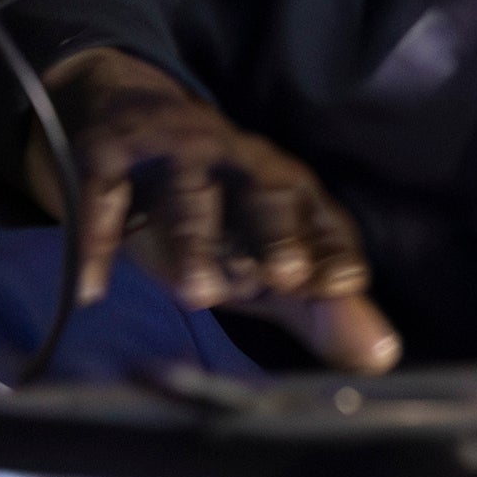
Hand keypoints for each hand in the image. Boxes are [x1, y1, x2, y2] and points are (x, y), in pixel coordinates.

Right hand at [43, 47, 399, 372]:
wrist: (126, 120)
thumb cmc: (217, 210)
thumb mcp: (270, 255)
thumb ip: (323, 309)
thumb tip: (383, 357)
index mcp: (285, 185)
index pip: (320, 216)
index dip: (334, 248)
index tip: (345, 285)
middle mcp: (236, 162)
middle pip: (265, 193)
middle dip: (277, 232)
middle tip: (287, 278)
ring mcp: (171, 153)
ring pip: (188, 194)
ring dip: (194, 239)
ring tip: (197, 292)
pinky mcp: (107, 156)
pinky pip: (102, 195)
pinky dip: (96, 240)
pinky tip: (93, 289)